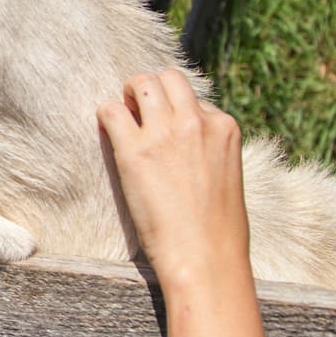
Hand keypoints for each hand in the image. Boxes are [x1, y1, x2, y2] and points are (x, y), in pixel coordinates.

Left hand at [97, 70, 249, 291]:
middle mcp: (196, 121)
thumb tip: (190, 146)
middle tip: (138, 110)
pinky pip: (111, 111)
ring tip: (123, 116)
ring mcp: (165, 133)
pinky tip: (108, 132)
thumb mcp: (228, 175)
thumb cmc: (218, 230)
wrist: (206, 258)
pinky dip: (106, 116)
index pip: (194, 98)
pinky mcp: (135, 151)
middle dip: (151, 88)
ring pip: (141, 83)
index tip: (166, 129)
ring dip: (128, 95)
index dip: (175, 111)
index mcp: (224, 127)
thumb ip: (210, 149)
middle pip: (168, 78)